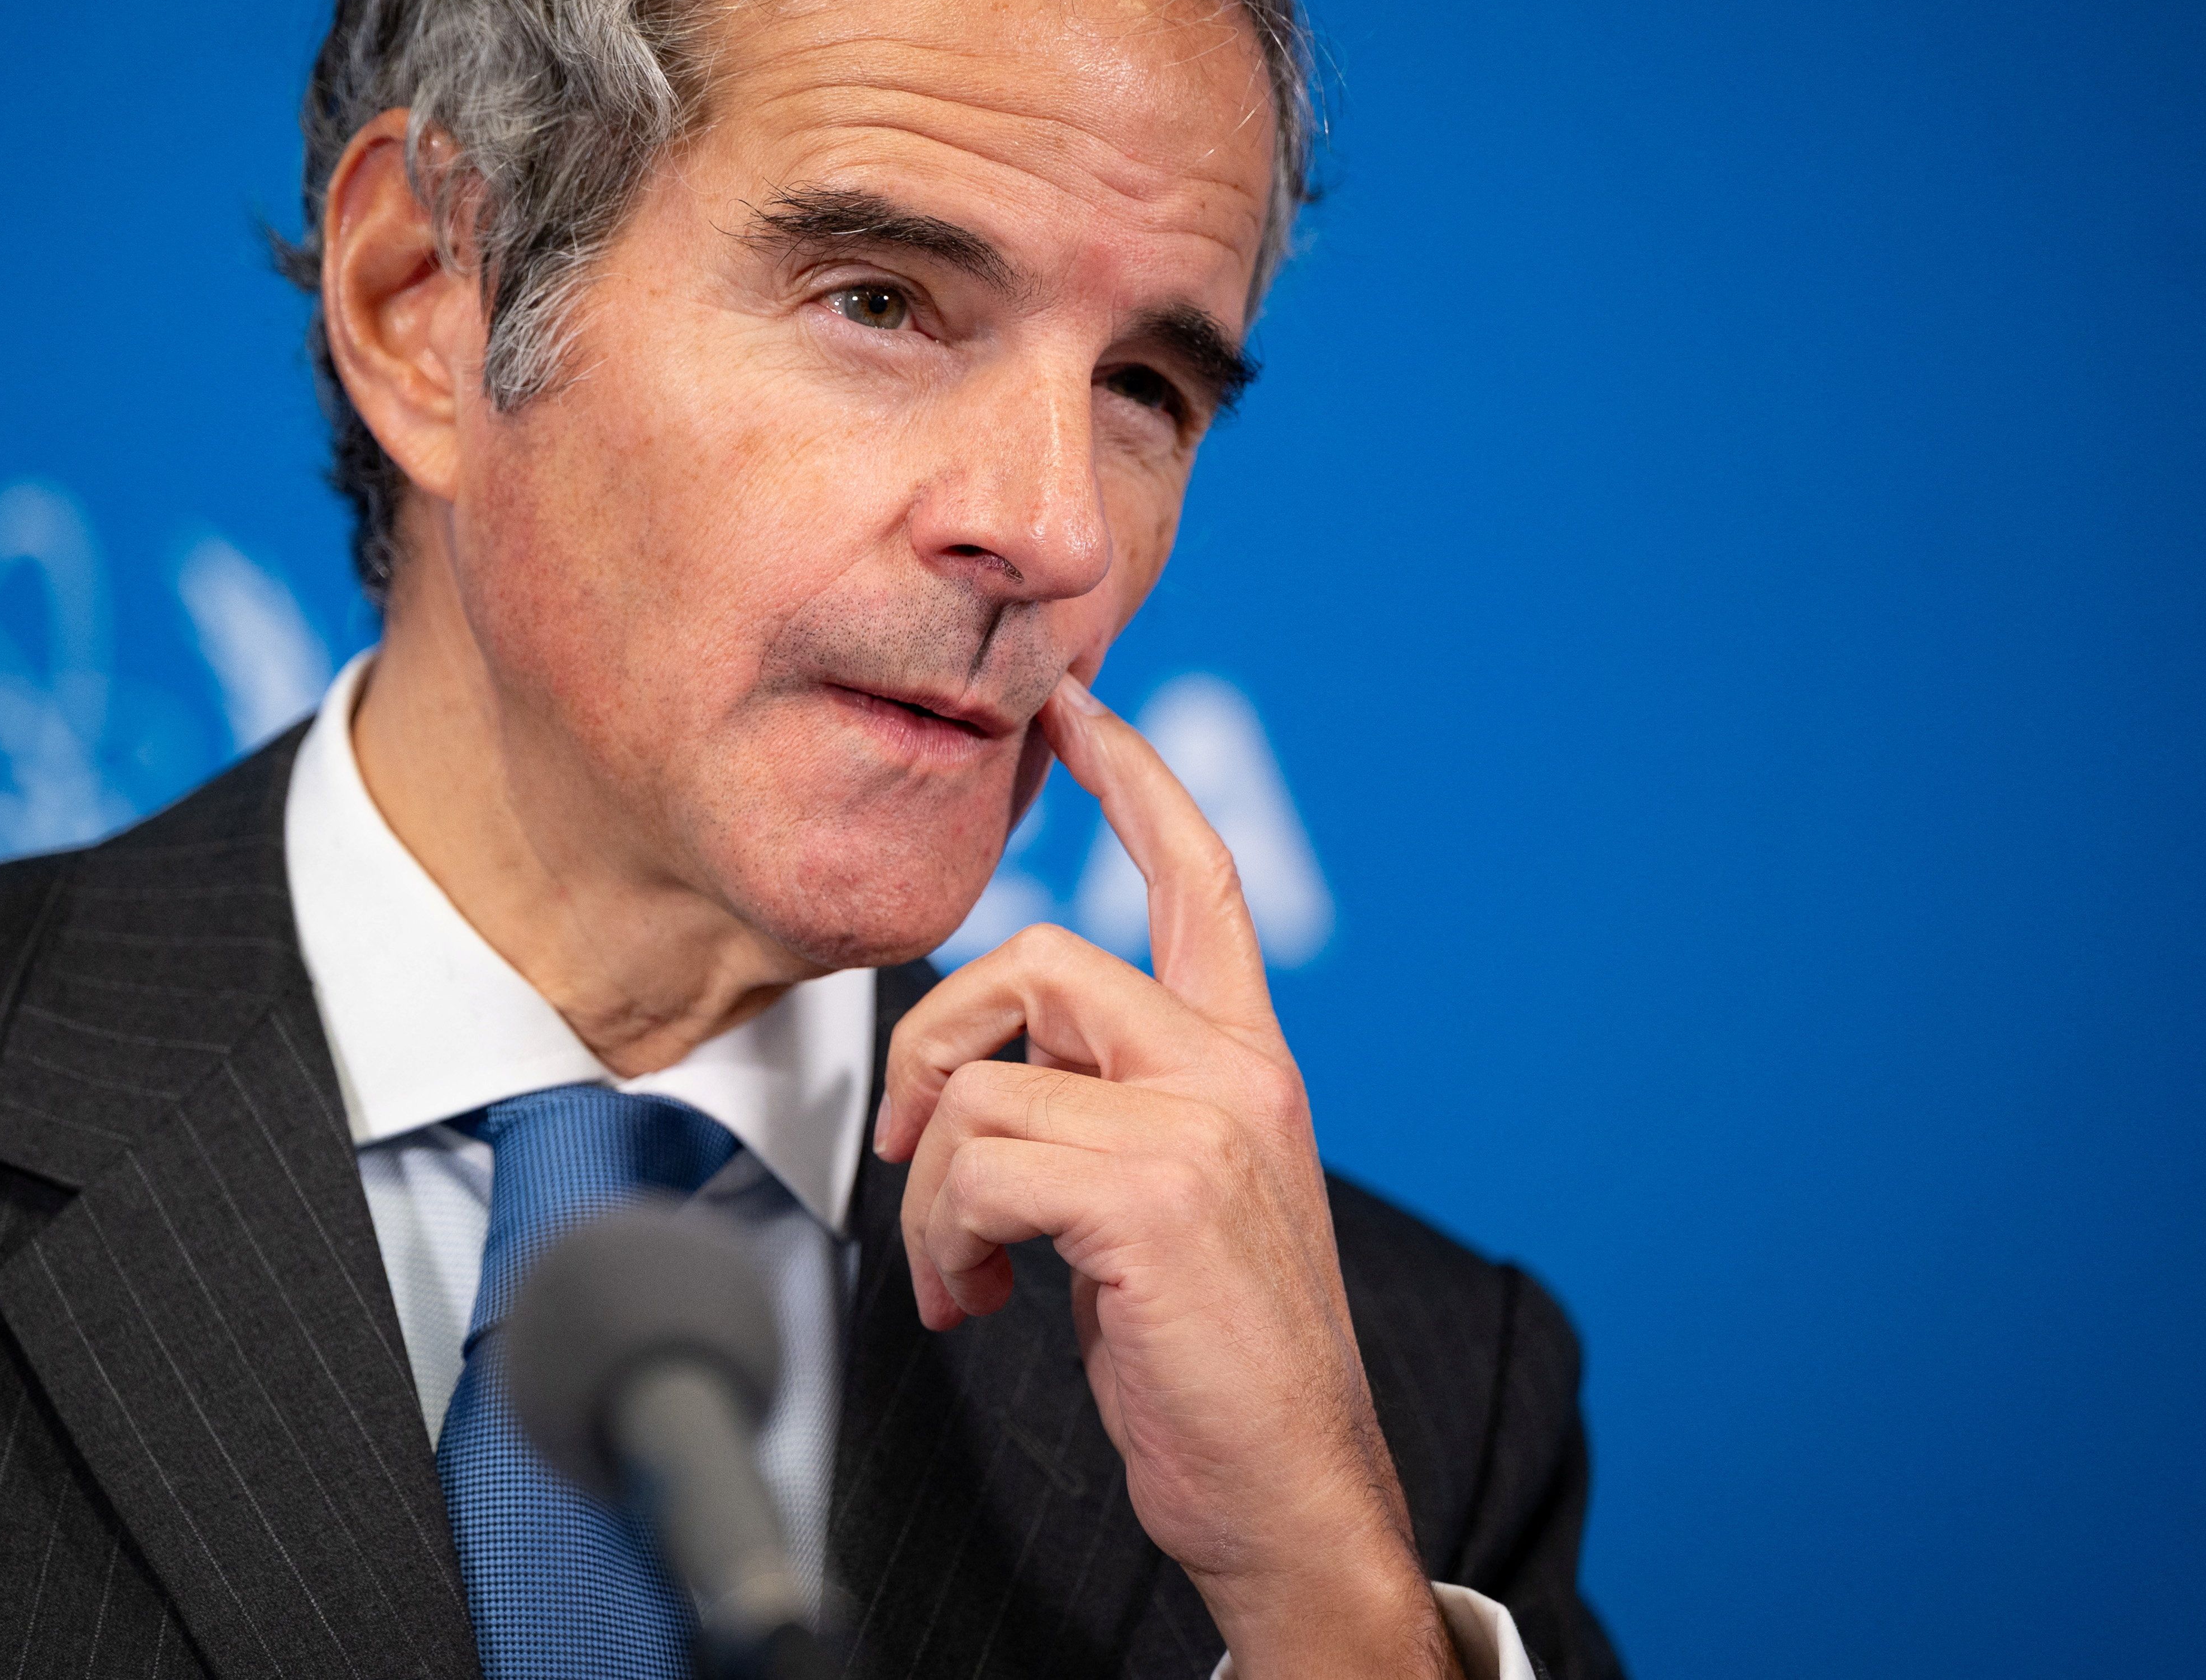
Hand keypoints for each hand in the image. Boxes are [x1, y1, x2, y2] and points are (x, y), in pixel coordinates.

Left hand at [872, 677, 1463, 1678]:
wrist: (1292, 1498)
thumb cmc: (1216, 1367)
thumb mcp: (1168, 1208)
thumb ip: (1109, 1115)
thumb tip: (984, 1090)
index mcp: (1246, 1064)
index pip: (1194, 880)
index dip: (1133, 780)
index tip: (1075, 707)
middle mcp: (1237, 1072)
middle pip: (1038, 961)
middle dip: (936, 1049)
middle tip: (914, 1158)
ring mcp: (1202, 1126)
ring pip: (986, 1080)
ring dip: (934, 1189)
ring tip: (964, 1271)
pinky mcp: (1154, 1193)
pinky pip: (975, 1163)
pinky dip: (942, 1240)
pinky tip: (981, 1301)